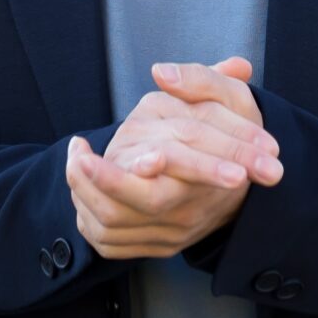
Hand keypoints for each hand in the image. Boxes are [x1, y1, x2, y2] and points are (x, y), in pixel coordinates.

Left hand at [66, 56, 283, 260]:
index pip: (173, 177)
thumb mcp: (230, 97)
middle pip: (140, 206)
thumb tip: (162, 72)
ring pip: (115, 226)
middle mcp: (190, 209)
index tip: (93, 154)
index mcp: (209, 175)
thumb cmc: (232, 129)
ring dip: (85, 194)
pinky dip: (87, 215)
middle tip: (79, 156)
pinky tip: (81, 185)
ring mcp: (173, 232)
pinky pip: (110, 242)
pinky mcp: (156, 244)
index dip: (124, 176)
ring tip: (76, 159)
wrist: (241, 179)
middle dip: (103, 182)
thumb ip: (201, 80)